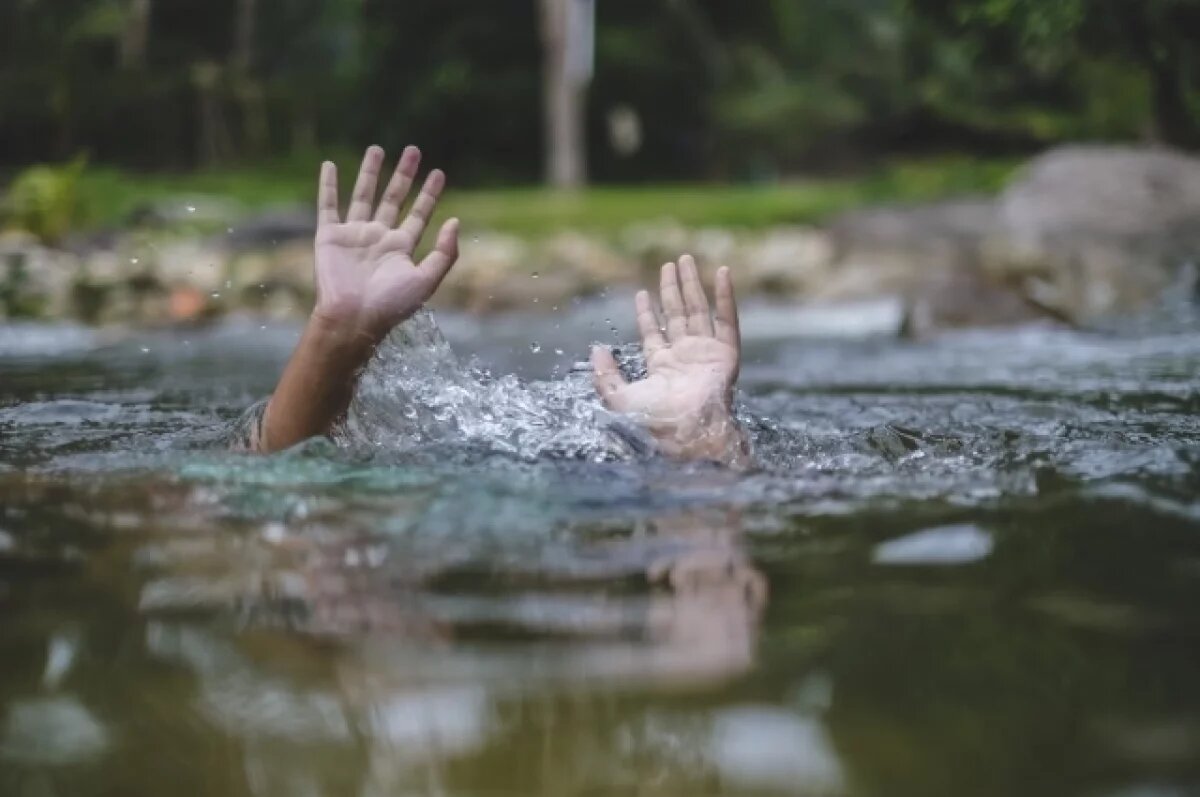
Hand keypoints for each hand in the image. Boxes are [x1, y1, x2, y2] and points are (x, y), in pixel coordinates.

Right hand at [313, 145, 458, 343]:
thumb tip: (456, 220)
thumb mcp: (426, 280)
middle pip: (393, 199)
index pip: (419, 215)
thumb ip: (445, 253)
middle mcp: (379, 238)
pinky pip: (328, 205)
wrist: (353, 319)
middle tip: (413, 150)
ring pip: (363, 196)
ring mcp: (354, 236)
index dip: (429, 194)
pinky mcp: (330, 237)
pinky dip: (328, 185)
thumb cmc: (390, 306)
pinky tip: (330, 165)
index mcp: (401, 248)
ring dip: (370, 172)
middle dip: (404, 175)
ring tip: (377, 149)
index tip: (438, 173)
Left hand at [591, 255, 748, 465]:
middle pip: (677, 314)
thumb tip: (596, 349)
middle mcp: (685, 356)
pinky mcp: (725, 352)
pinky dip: (725, 295)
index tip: (641, 293)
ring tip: (684, 260)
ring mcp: (706, 352)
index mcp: (662, 367)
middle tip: (669, 265)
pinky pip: (727, 318)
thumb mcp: (617, 397)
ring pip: (699, 310)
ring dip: (692, 284)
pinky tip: (721, 273)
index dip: (647, 312)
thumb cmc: (652, 419)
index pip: (654, 332)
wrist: (687, 430)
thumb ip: (604, 374)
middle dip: (672, 290)